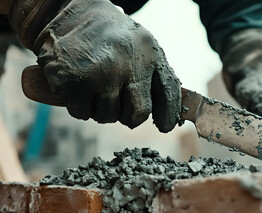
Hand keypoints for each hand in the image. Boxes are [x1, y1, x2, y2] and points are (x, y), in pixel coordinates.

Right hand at [10, 0, 180, 131]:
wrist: (70, 13)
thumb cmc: (110, 37)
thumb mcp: (141, 46)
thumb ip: (155, 75)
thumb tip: (168, 116)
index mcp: (150, 55)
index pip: (167, 94)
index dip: (168, 115)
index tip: (165, 126)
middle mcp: (128, 65)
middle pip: (138, 114)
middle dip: (128, 114)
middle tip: (117, 98)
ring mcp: (102, 74)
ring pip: (108, 116)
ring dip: (100, 108)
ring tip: (95, 85)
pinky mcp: (75, 81)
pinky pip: (82, 112)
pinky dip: (79, 105)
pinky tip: (78, 86)